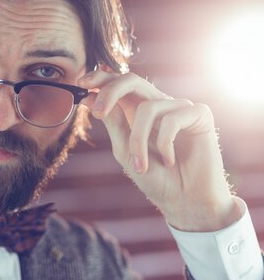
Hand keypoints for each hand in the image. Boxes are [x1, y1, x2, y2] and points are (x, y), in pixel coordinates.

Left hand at [78, 70, 241, 231]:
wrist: (183, 200)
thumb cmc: (154, 178)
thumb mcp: (125, 150)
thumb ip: (112, 123)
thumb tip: (89, 98)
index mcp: (138, 112)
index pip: (119, 86)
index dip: (101, 79)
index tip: (81, 84)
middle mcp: (159, 105)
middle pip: (133, 80)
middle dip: (111, 91)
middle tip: (98, 111)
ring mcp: (179, 108)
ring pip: (148, 108)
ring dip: (139, 141)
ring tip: (140, 166)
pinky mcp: (199, 114)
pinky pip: (172, 119)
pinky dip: (165, 144)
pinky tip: (170, 160)